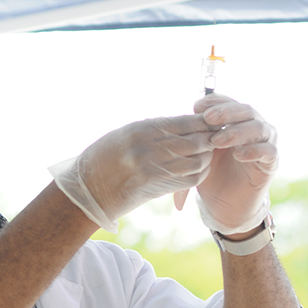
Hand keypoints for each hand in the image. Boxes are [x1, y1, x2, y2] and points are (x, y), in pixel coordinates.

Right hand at [49, 115, 215, 231]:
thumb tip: (185, 124)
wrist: (88, 188)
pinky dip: (200, 172)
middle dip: (211, 138)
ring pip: (197, 161)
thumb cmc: (105, 157)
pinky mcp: (156, 188)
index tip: (215, 119)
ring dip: (207, 156)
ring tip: (209, 151)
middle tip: (219, 136)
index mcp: (141, 130)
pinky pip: (190, 179)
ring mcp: (153, 170)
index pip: (185, 122)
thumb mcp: (126, 134)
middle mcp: (148, 149)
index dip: (204, 121)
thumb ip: (154, 129)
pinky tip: (200, 167)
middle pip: (195, 142)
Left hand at [191, 94, 276, 234]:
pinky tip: (238, 155)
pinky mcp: (271, 163)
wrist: (222, 205)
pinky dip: (255, 150)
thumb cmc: (209, 174)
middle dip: (226, 112)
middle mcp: (252, 128)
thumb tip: (181, 117)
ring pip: (259, 127)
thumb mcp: (198, 151)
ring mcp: (264, 144)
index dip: (214, 102)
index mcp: (235, 122)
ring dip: (237, 131)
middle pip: (246, 110)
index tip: (196, 107)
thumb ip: (194, 135)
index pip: (228, 103)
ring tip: (217, 141)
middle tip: (207, 118)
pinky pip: (270, 151)